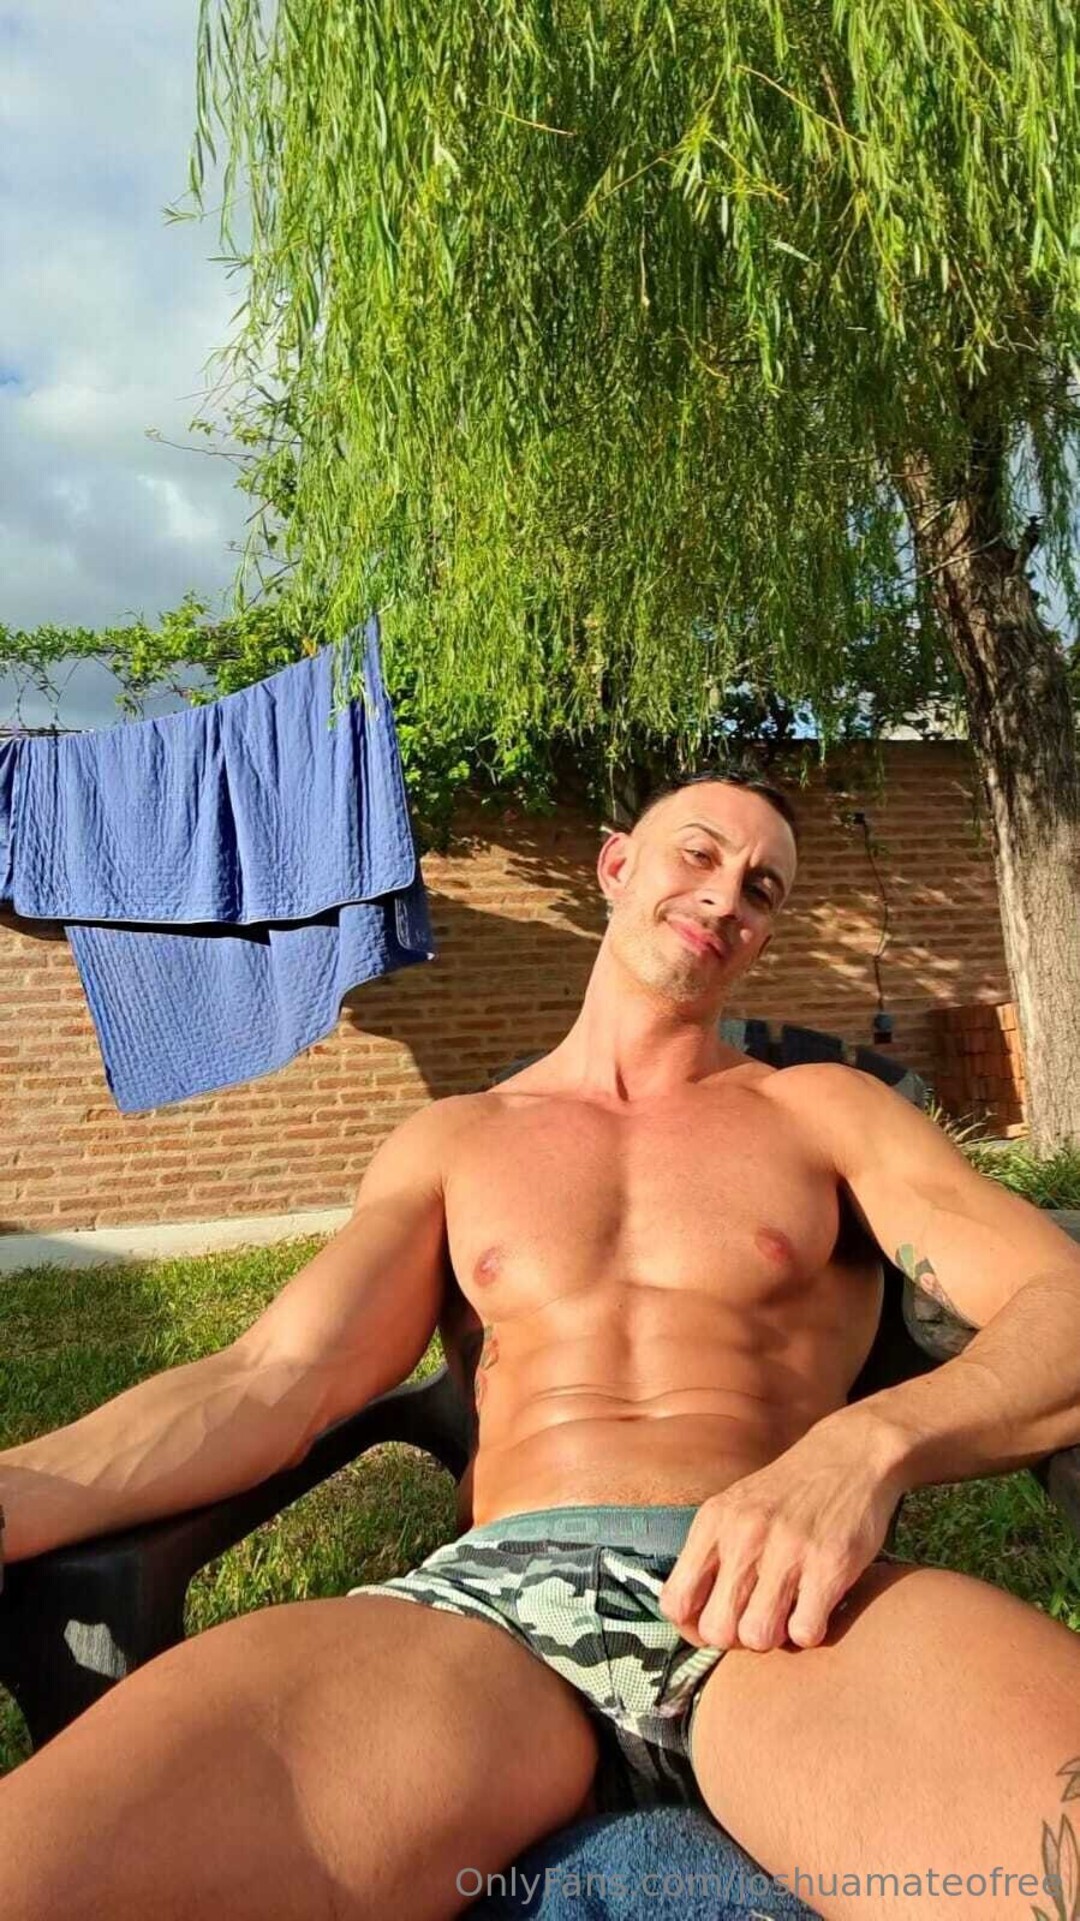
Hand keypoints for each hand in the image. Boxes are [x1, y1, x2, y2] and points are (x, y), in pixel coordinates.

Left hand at [658, 1415, 904, 1653]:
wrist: (850, 1454)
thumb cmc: (788, 1493)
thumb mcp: (735, 1508)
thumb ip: (712, 1555)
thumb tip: (694, 1620)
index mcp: (714, 1522)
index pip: (675, 1602)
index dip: (693, 1628)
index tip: (718, 1621)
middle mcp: (743, 1535)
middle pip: (716, 1630)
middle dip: (737, 1639)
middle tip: (758, 1617)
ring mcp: (786, 1550)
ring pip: (758, 1636)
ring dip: (775, 1637)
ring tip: (788, 1612)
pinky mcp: (829, 1565)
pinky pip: (804, 1632)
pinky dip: (811, 1630)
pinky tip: (817, 1606)